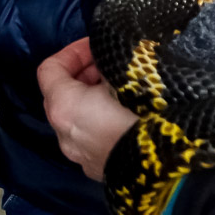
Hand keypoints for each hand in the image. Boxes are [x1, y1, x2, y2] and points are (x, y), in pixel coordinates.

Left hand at [38, 39, 136, 181]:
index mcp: (63, 107)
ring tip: (121, 88)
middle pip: (61, 94)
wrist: (164, 168)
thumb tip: (110, 63)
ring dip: (92, 99)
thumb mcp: (126, 77)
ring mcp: (79, 156)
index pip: (50, 69)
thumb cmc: (141, 116)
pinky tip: (126, 116)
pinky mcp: (97, 168)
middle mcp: (63, 134)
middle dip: (83, 73)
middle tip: (109, 64)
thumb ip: (110, 66)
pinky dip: (100, 121)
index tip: (95, 46)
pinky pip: (91, 137)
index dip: (71, 51)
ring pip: (77, 118)